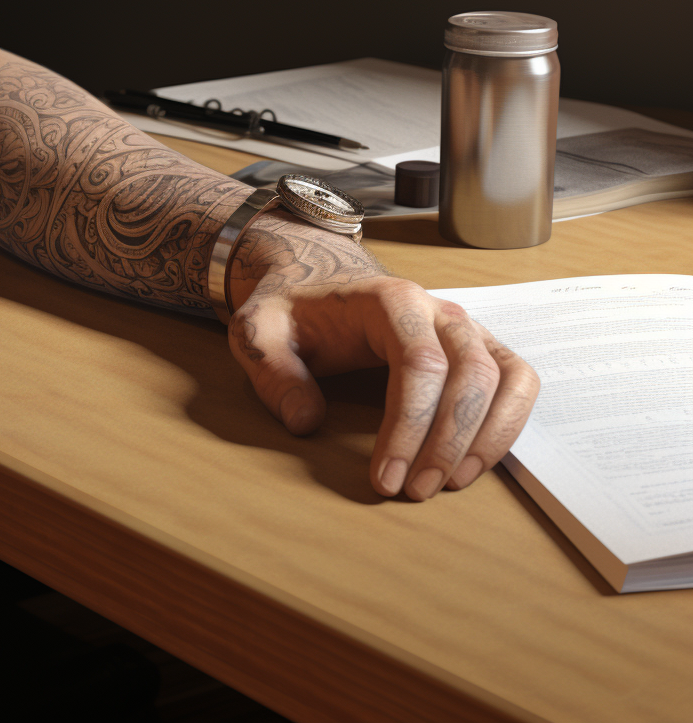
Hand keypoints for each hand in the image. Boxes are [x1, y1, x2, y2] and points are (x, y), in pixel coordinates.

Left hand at [226, 215, 539, 499]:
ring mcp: (463, 327)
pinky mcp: (477, 347)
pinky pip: (515, 381)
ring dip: (485, 437)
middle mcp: (437, 309)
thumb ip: (272, 372)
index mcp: (389, 299)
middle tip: (413, 492)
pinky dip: (506, 423)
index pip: (419, 363)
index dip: (408, 426)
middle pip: (469, 373)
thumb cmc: (292, 311)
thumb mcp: (258, 332)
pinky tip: (472, 464)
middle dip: (446, 441)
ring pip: (504, 377)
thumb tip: (305, 422)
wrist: (319, 282)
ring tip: (446, 484)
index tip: (385, 478)